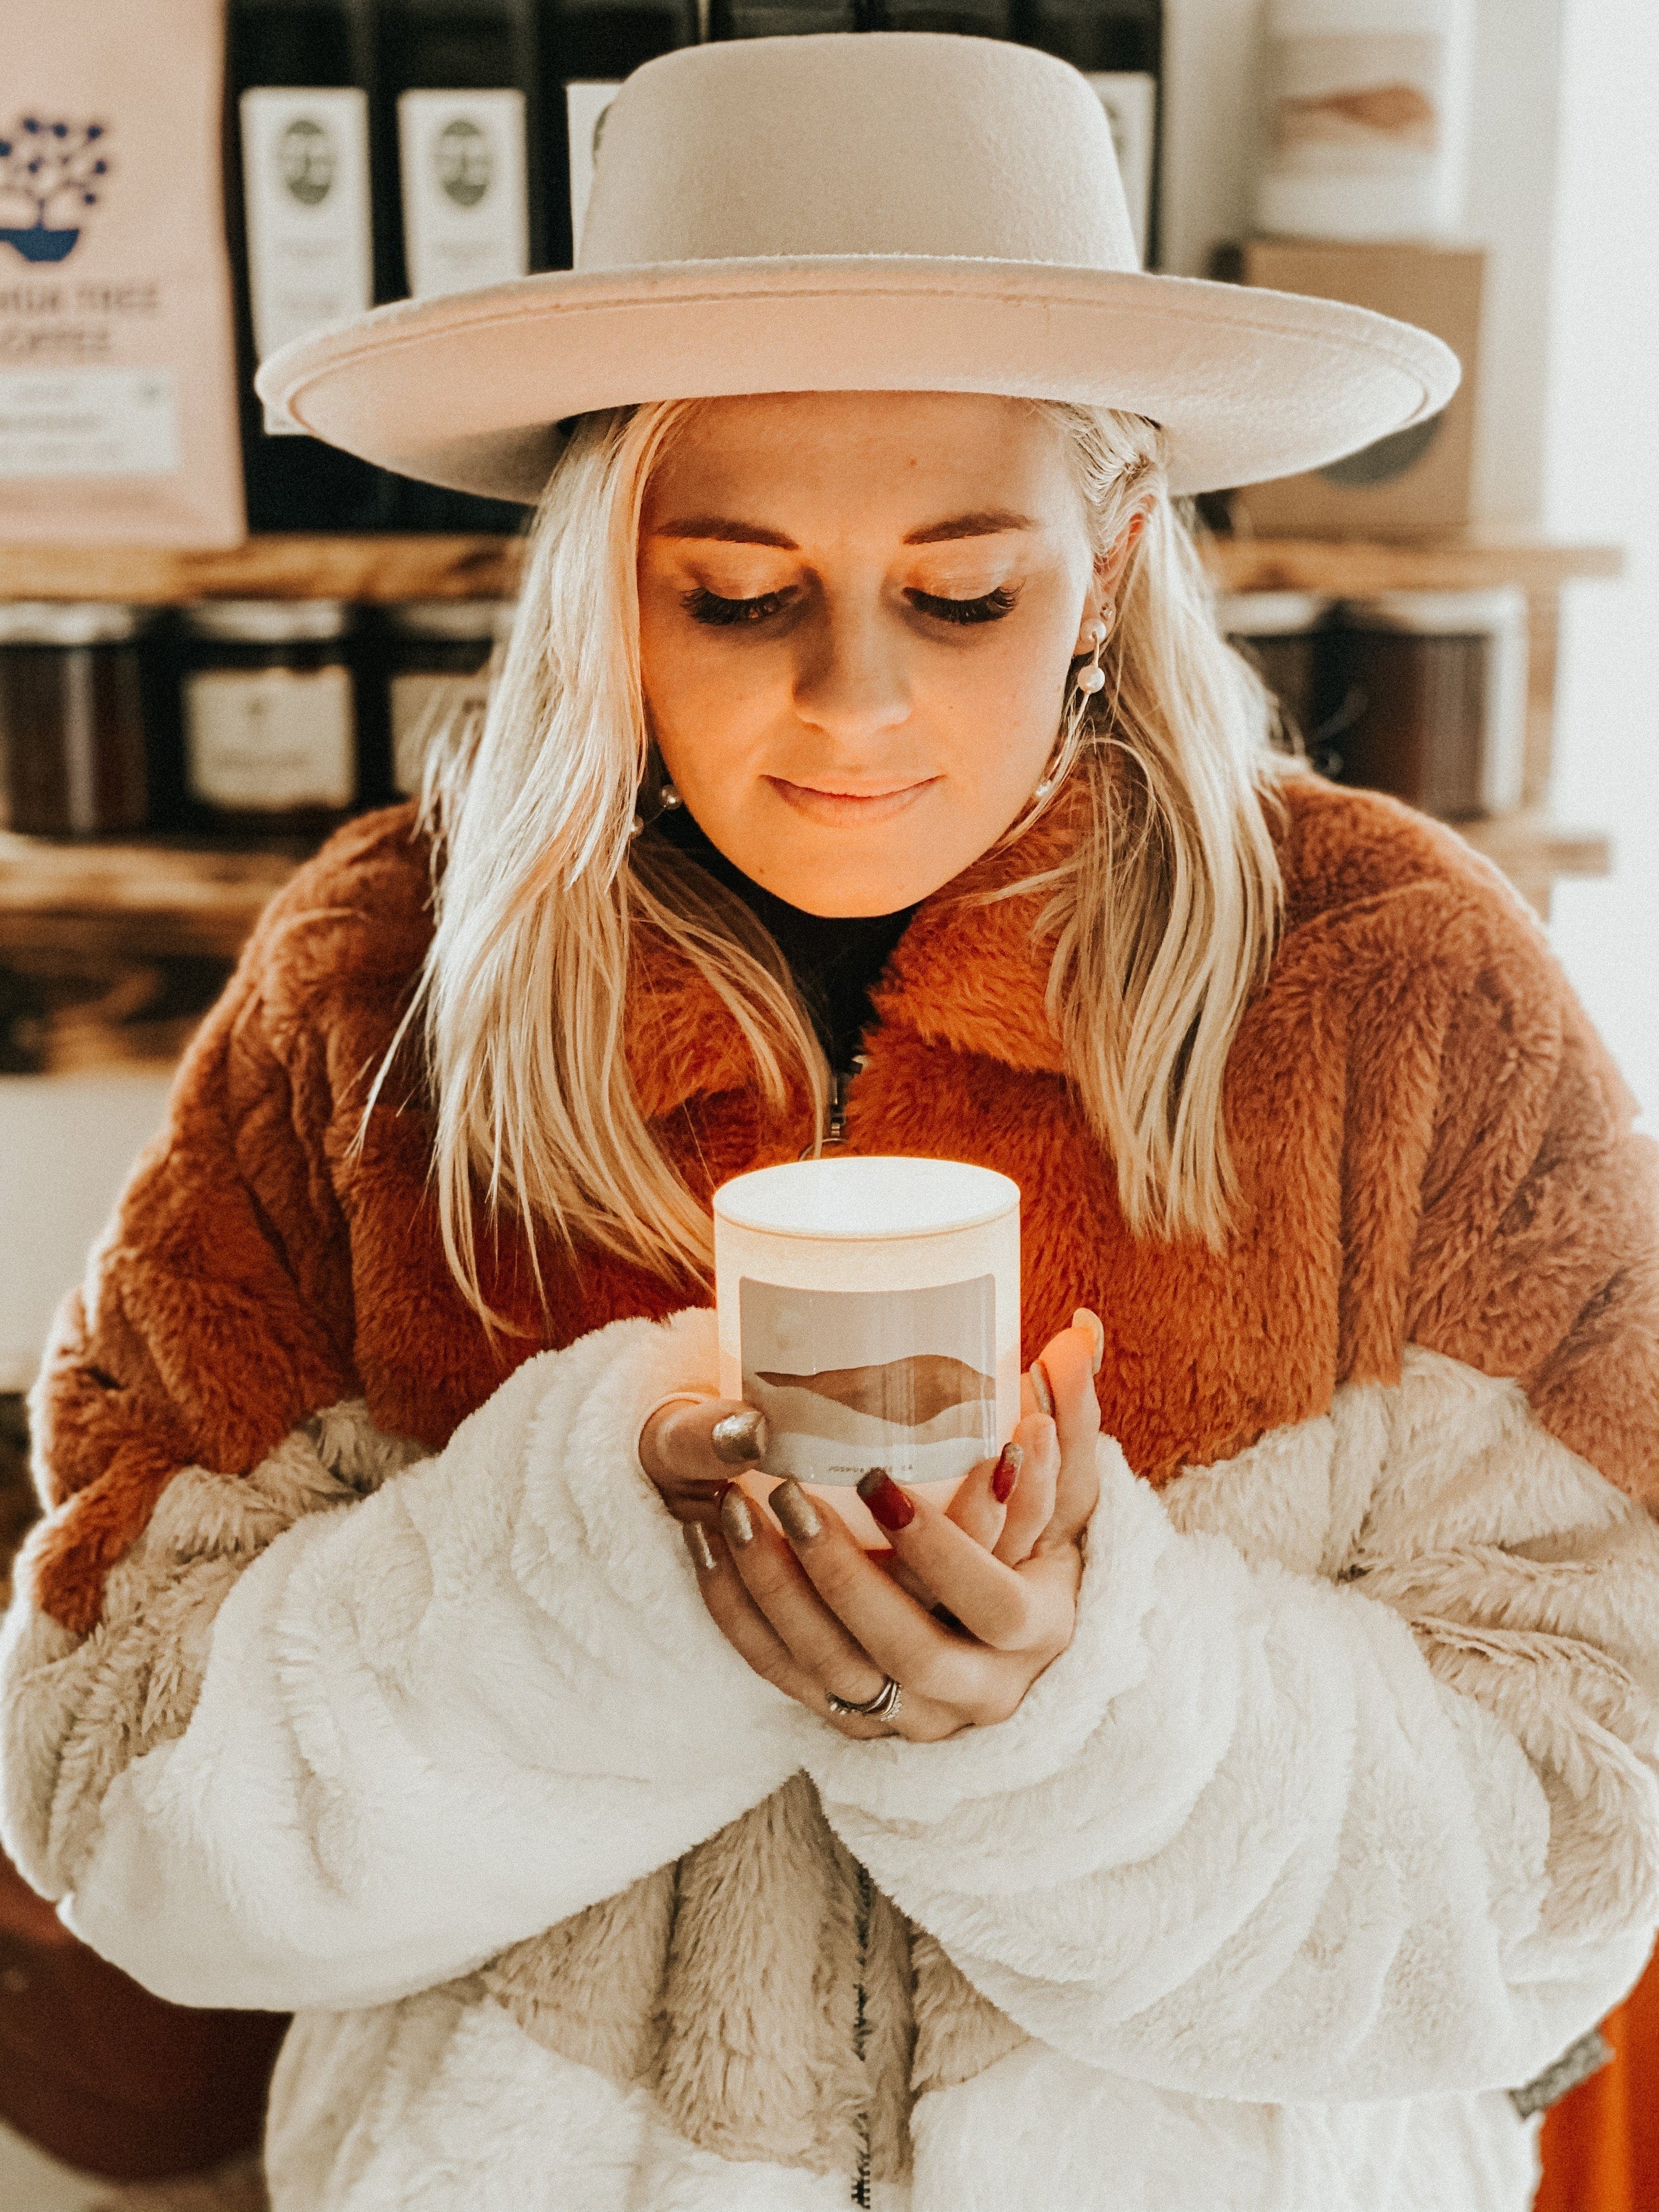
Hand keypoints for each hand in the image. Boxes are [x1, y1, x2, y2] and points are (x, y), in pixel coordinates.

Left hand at [639, 1312, 1104, 1741]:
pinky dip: (737, 1613)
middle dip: (841, 1573)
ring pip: (829, 1668)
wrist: (996, 1633)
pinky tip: (703, 1543)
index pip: (993, 1601)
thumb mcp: (1062, 1485)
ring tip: (730, 1507)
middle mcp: (977, 1687)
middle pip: (904, 1647)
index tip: (882, 1479)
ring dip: (774, 1591)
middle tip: (787, 1493)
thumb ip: (1073, 1412)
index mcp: (1036, 1628)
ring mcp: (911, 1712)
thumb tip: (1081, 1326)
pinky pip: (781, 1674)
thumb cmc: (1031, 1537)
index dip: (944, 1548)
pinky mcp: (851, 1713)